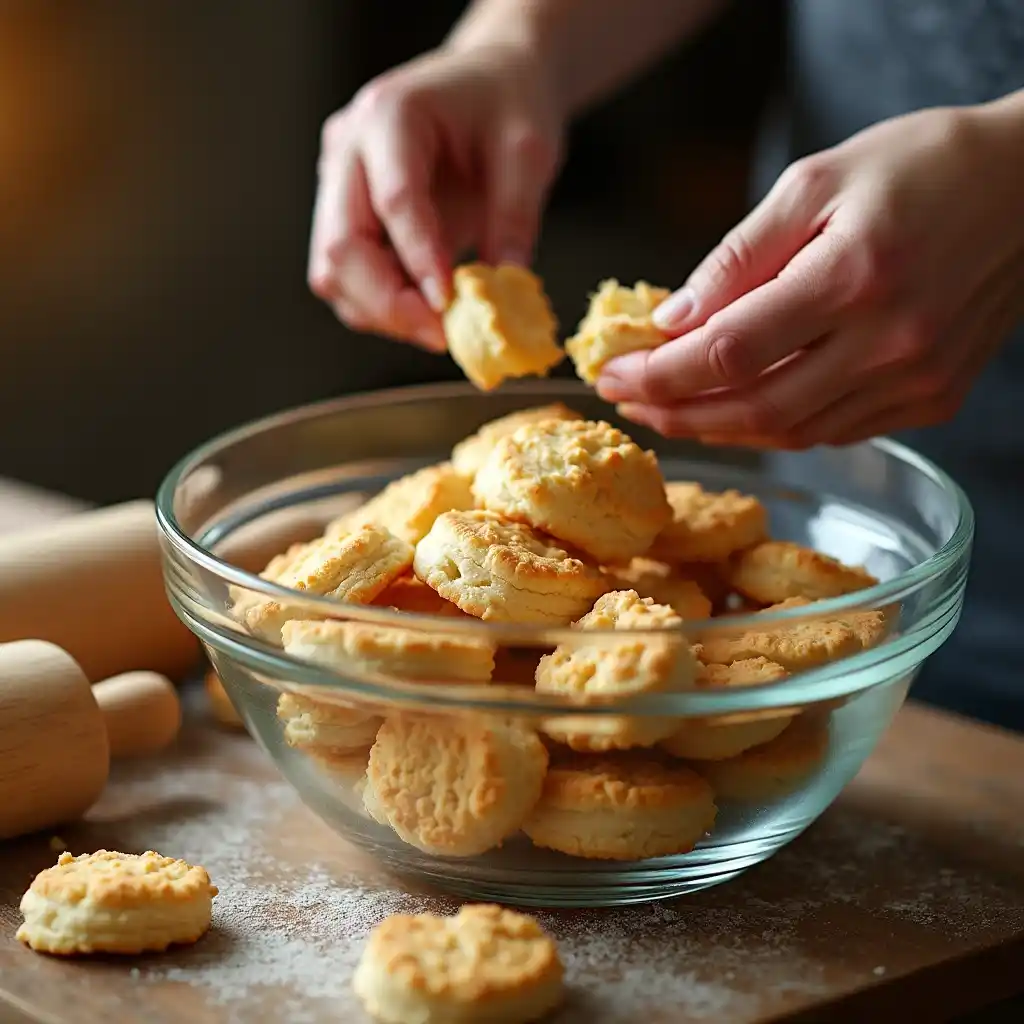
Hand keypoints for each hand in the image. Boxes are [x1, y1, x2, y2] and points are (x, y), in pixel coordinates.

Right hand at [307, 45, 563, 350]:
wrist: (487, 83)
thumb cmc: (508, 105)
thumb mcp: (530, 153)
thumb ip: (516, 218)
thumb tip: (503, 293)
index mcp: (390, 114)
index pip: (394, 201)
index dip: (419, 261)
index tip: (450, 306)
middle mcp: (347, 148)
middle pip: (342, 245)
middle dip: (389, 302)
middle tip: (442, 335)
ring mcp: (336, 182)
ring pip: (333, 272)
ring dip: (382, 312)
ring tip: (439, 326)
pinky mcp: (343, 214)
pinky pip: (347, 278)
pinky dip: (382, 306)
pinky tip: (425, 311)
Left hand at [597, 102, 1023, 446]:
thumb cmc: (920, 168)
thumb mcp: (815, 182)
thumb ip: (738, 257)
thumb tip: (671, 320)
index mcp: (855, 275)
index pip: (728, 352)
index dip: (659, 373)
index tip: (612, 373)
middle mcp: (891, 340)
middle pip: (754, 407)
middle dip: (676, 412)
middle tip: (630, 400)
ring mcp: (918, 379)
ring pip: (792, 430)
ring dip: (719, 427)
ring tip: (670, 409)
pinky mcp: (934, 398)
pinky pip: (833, 430)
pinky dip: (775, 426)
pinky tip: (738, 410)